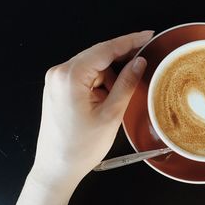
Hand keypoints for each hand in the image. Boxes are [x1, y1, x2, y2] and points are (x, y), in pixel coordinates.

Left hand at [31, 31, 153, 187]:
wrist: (57, 168)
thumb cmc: (81, 147)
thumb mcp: (110, 114)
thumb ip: (126, 84)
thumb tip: (139, 62)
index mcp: (70, 76)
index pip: (105, 49)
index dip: (130, 41)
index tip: (148, 35)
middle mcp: (59, 73)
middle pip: (97, 56)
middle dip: (121, 60)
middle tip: (143, 63)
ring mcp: (57, 81)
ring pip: (92, 67)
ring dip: (109, 76)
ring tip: (118, 98)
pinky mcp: (59, 89)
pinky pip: (85, 77)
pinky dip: (100, 84)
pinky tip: (107, 98)